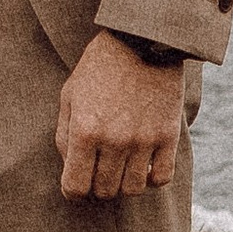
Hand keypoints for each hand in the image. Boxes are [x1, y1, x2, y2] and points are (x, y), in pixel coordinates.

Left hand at [56, 32, 183, 201]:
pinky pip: (162, 178)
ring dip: (123, 184)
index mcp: (84, 130)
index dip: (73, 192)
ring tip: (120, 168)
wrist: (142, 39)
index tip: (75, 186)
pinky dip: (152, 179)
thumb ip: (64, 135)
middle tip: (97, 173)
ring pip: (133, 189)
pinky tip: (144, 165)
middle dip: (97, 188)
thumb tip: (70, 168)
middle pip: (105, 191)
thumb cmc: (99, 66)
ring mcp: (144, 140)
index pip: (76, 187)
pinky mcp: (168, 136)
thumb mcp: (70, 94)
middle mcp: (114, 140)